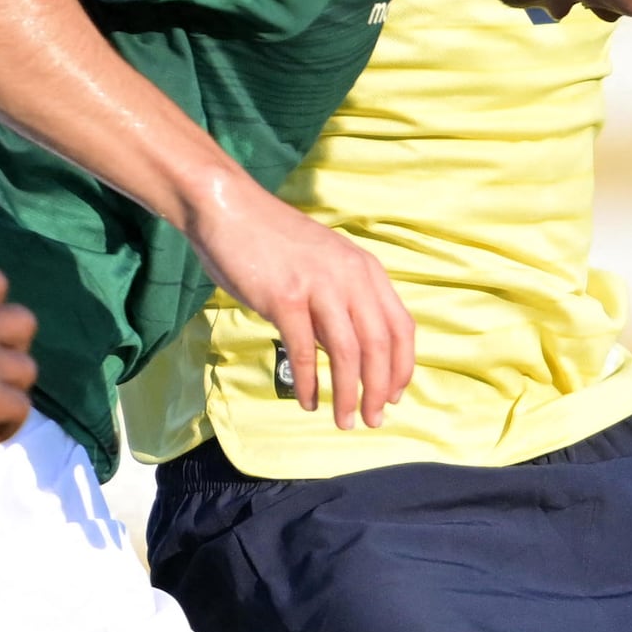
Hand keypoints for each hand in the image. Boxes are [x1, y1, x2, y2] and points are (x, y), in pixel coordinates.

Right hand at [193, 187, 416, 429]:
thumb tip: (349, 354)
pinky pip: (304, 351)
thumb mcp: (323, 266)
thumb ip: (339, 304)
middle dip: (378, 390)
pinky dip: (308, 383)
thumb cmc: (272, 243)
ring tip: (344, 421)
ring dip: (348, 394)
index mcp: (365, 269)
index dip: (401, 367)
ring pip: (347, 353)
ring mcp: (318, 285)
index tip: (393, 396)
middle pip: (379, 345)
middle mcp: (349, 276)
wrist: (229, 210)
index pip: (400, 326)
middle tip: (371, 420)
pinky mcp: (285, 297)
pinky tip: (307, 401)